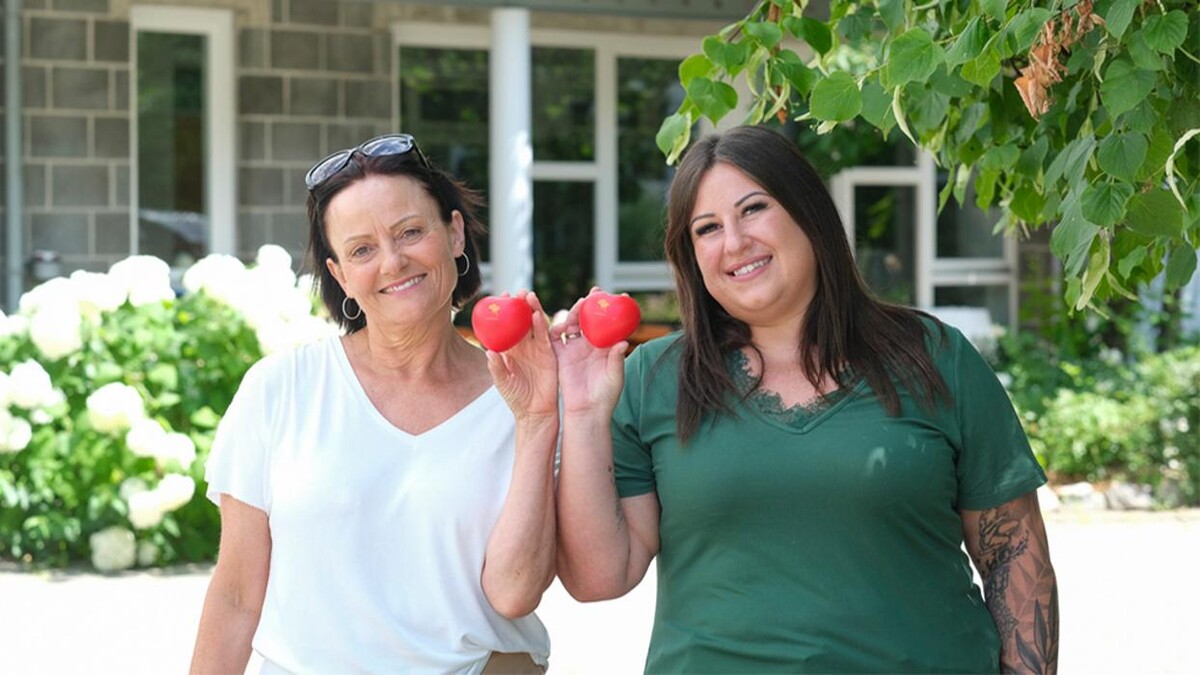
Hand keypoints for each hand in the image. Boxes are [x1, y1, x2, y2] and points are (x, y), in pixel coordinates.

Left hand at [485, 291, 558, 422]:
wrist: (535, 412)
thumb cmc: (516, 398)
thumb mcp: (503, 383)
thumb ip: (497, 368)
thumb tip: (489, 352)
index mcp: (510, 350)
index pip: (507, 326)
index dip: (505, 312)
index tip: (502, 297)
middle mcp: (524, 346)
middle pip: (522, 321)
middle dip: (521, 306)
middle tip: (518, 293)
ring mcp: (537, 349)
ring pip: (535, 325)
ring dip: (533, 310)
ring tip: (529, 297)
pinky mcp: (549, 354)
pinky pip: (545, 337)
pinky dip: (541, 326)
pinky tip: (537, 316)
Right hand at [551, 288, 627, 415]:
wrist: (587, 412)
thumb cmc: (606, 396)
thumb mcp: (615, 377)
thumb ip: (617, 360)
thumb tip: (623, 342)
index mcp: (605, 347)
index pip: (608, 323)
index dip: (612, 309)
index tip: (620, 296)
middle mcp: (589, 345)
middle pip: (587, 319)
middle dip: (589, 305)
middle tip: (593, 294)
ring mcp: (574, 349)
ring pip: (572, 324)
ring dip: (573, 313)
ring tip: (578, 308)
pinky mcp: (560, 356)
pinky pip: (555, 339)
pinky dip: (555, 329)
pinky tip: (559, 326)